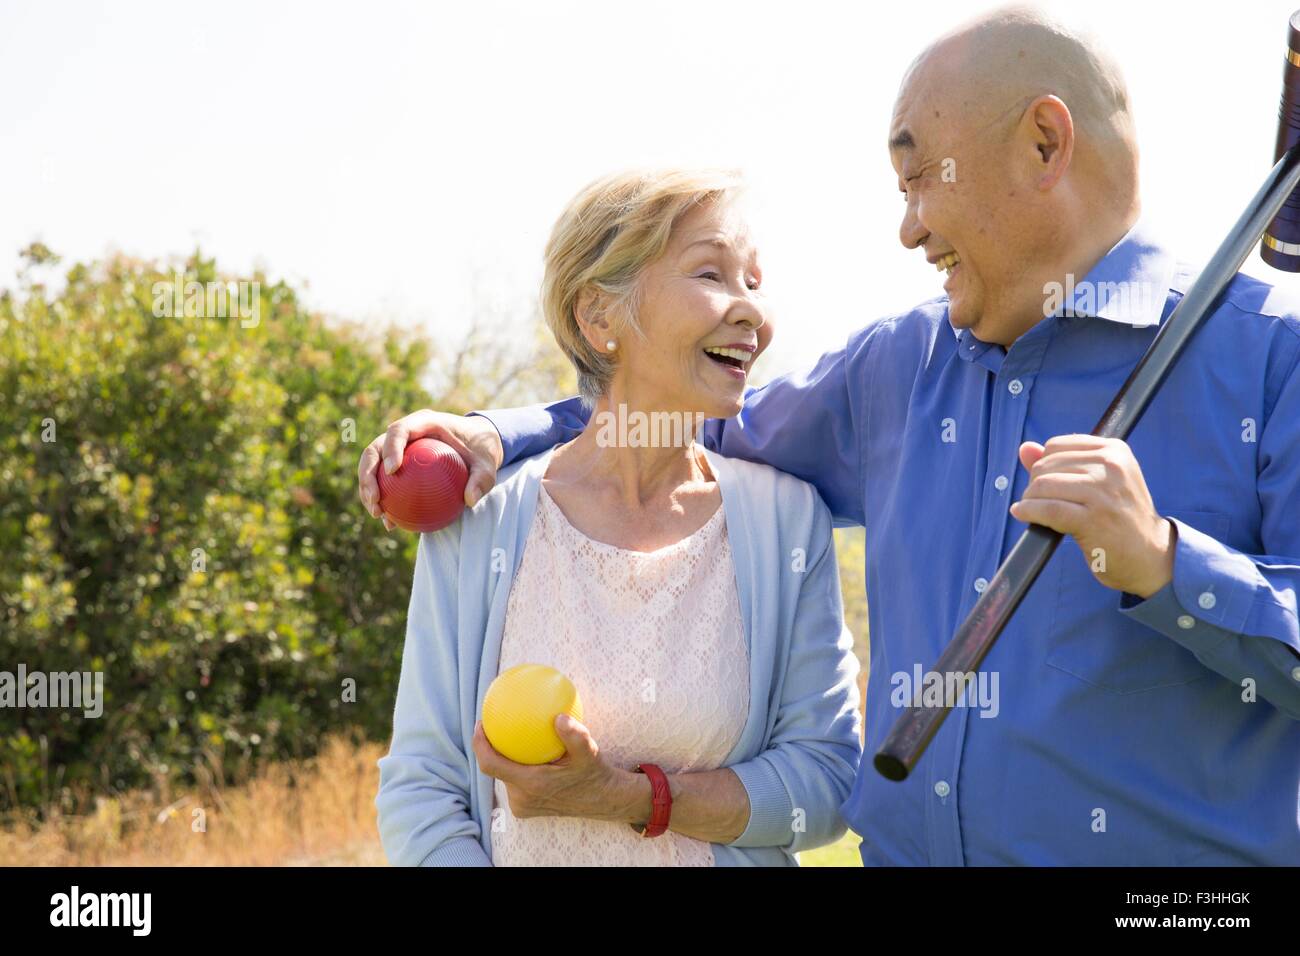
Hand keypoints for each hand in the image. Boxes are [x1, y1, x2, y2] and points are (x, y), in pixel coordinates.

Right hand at [357, 409, 503, 528]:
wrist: (478, 445)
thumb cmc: (481, 450)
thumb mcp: (488, 463)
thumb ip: (482, 479)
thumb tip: (470, 500)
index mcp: (425, 422)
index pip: (399, 430)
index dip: (390, 448)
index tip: (392, 472)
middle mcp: (407, 432)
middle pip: (375, 448)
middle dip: (368, 473)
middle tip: (375, 499)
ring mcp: (399, 447)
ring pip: (373, 466)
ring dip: (368, 489)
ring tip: (378, 514)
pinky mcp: (398, 462)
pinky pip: (384, 481)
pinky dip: (384, 499)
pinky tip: (389, 522)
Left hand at [471, 716, 644, 823]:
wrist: (602, 800)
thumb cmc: (594, 773)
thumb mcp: (589, 752)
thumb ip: (575, 736)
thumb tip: (559, 717)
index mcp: (531, 785)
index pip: (491, 765)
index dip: (479, 745)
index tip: (480, 724)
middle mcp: (522, 798)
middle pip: (495, 769)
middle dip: (490, 747)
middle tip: (492, 723)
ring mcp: (522, 806)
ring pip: (504, 775)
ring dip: (503, 757)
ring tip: (503, 733)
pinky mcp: (526, 808)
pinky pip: (512, 782)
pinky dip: (513, 766)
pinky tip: (519, 749)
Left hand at [1009, 435, 1175, 598]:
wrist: (1150, 555)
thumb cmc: (1119, 517)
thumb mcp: (1098, 482)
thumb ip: (1060, 463)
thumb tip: (1024, 449)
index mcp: (1114, 451)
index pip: (1055, 446)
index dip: (1042, 466)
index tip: (1047, 484)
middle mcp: (1112, 466)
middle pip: (1046, 466)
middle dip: (1035, 485)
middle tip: (1040, 503)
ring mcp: (1104, 492)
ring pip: (1044, 486)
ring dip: (1030, 500)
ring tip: (1034, 510)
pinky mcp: (1094, 519)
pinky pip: (1048, 509)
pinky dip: (1028, 511)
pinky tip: (1023, 514)